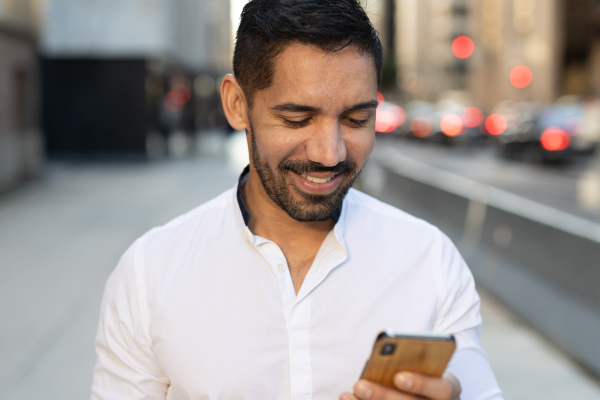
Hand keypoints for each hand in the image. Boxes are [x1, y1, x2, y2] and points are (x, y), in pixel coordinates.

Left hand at [340, 371, 460, 399]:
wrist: (422, 393)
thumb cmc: (420, 374)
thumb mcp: (422, 366)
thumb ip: (409, 363)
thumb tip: (381, 361)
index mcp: (448, 389)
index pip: (443, 389)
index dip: (421, 384)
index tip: (398, 377)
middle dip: (384, 396)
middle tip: (359, 385)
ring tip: (347, 394)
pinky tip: (347, 398)